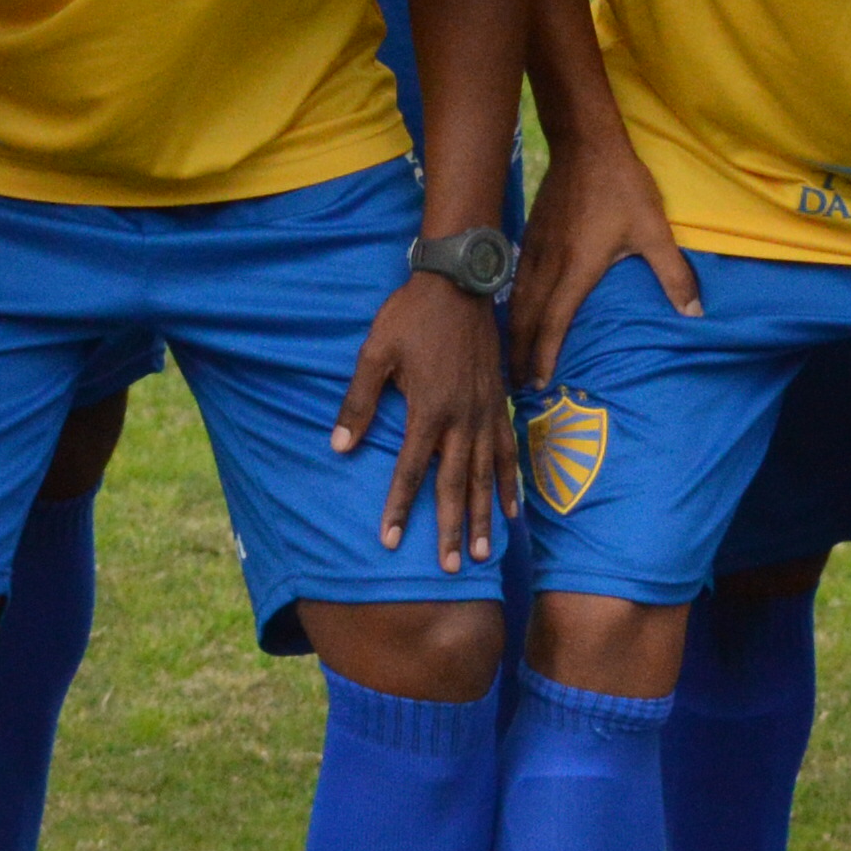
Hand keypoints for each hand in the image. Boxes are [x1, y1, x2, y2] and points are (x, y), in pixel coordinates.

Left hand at [342, 277, 516, 571]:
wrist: (458, 284)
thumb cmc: (410, 317)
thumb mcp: (373, 353)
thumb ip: (357, 403)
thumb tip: (338, 448)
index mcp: (428, 409)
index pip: (410, 470)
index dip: (398, 507)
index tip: (389, 540)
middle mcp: (461, 418)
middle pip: (454, 484)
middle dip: (448, 528)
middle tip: (449, 567)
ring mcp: (485, 413)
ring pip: (485, 475)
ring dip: (482, 516)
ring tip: (480, 553)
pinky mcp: (498, 404)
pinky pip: (507, 452)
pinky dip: (510, 484)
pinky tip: (512, 512)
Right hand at [509, 125, 697, 390]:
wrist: (585, 144)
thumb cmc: (621, 186)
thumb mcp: (654, 229)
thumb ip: (673, 273)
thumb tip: (694, 313)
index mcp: (576, 268)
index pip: (554, 322)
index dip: (544, 354)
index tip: (539, 381)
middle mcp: (549, 264)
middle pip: (527, 318)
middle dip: (521, 353)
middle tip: (517, 384)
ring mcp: (536, 248)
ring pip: (517, 300)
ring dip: (512, 332)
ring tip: (511, 358)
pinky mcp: (532, 234)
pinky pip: (516, 280)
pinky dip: (512, 305)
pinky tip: (514, 312)